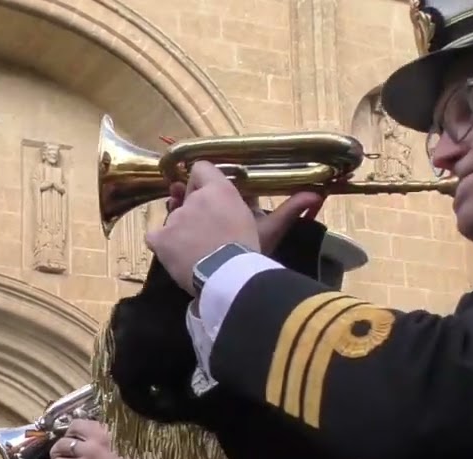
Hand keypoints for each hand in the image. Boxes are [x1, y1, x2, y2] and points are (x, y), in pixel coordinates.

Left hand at [166, 178, 326, 255]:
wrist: (228, 277)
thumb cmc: (251, 250)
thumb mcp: (271, 229)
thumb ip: (290, 209)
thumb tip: (317, 195)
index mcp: (218, 189)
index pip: (201, 168)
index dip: (204, 181)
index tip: (210, 195)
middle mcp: (193, 198)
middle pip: (186, 196)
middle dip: (194, 208)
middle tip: (207, 229)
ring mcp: (174, 218)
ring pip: (173, 218)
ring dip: (180, 228)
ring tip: (195, 247)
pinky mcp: (160, 239)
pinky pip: (155, 236)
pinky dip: (162, 244)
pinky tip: (176, 255)